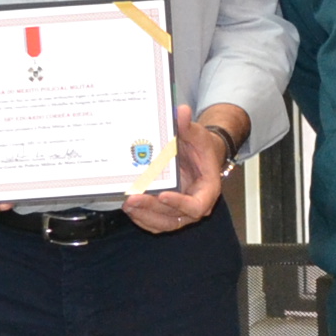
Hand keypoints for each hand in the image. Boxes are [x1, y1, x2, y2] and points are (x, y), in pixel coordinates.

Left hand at [126, 105, 246, 234]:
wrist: (198, 154)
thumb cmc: (200, 146)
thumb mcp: (196, 133)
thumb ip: (187, 126)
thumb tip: (180, 112)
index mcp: (208, 189)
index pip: (197, 206)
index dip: (180, 204)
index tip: (163, 195)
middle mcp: (195, 204)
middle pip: (175, 218)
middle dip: (153, 209)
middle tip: (133, 198)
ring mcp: (180, 211)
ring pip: (163, 224)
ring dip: (144, 216)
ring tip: (127, 204)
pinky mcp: (168, 212)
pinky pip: (155, 222)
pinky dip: (142, 217)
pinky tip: (129, 208)